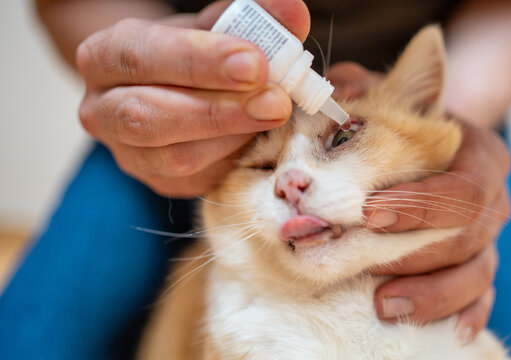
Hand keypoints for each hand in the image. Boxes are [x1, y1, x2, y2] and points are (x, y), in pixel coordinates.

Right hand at [76, 0, 309, 196]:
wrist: (167, 90)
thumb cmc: (189, 55)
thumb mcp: (211, 27)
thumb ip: (250, 18)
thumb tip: (293, 13)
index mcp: (106, 57)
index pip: (142, 57)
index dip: (199, 62)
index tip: (255, 64)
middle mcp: (103, 110)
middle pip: (148, 117)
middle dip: (218, 111)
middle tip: (275, 102)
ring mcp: (128, 153)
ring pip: (172, 158)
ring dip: (231, 138)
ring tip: (272, 116)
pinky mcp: (157, 183)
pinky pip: (196, 181)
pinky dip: (233, 160)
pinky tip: (256, 139)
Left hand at [327, 62, 510, 341]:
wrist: (421, 144)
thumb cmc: (396, 122)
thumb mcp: (377, 97)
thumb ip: (358, 89)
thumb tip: (336, 94)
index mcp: (475, 154)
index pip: (460, 185)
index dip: (419, 204)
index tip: (368, 214)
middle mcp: (488, 197)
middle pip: (467, 236)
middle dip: (413, 254)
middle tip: (362, 264)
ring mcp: (485, 236)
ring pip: (473, 272)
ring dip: (429, 293)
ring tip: (383, 305)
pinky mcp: (475, 264)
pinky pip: (479, 296)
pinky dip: (460, 312)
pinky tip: (443, 332)